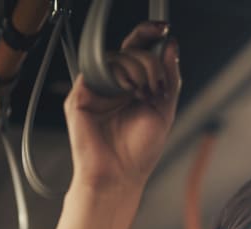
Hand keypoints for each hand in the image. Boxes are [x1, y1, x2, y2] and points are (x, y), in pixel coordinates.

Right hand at [65, 21, 180, 191]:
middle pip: (128, 48)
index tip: (163, 29)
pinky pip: (99, 70)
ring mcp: (95, 89)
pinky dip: (120, 75)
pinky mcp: (80, 96)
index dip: (148, 35)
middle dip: (149, 59)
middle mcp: (112, 85)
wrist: (120, 176)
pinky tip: (130, 92)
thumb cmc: (139, 152)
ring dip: (138, 69)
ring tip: (145, 94)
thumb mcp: (164, 110)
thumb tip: (170, 46)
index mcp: (131, 86)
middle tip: (156, 83)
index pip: (137, 50)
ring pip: (116, 57)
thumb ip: (170, 78)